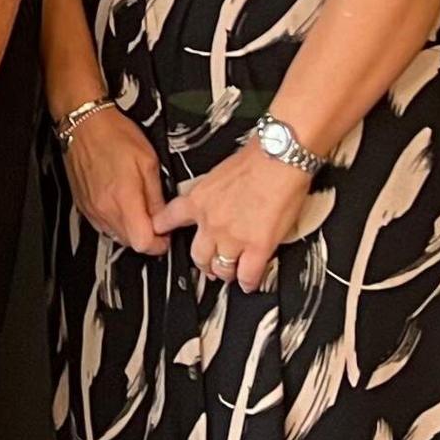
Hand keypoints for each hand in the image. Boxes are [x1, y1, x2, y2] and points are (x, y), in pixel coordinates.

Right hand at [59, 103, 169, 255]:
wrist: (85, 124)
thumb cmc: (114, 136)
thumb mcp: (149, 162)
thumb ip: (157, 196)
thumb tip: (164, 218)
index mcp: (123, 199)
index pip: (144, 244)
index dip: (159, 243)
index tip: (165, 233)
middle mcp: (104, 209)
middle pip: (131, 243)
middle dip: (146, 235)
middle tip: (154, 216)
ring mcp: (92, 210)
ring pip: (117, 236)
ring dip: (131, 228)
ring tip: (136, 205)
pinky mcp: (83, 206)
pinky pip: (103, 226)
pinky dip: (115, 220)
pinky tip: (120, 202)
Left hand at [148, 140, 316, 294]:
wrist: (279, 158)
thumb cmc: (256, 158)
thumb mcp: (219, 172)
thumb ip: (213, 193)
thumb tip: (217, 202)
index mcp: (199, 200)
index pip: (170, 219)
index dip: (164, 229)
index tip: (161, 234)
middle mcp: (212, 222)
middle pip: (197, 255)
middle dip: (204, 263)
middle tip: (209, 264)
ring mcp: (234, 238)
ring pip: (221, 269)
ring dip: (226, 273)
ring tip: (231, 273)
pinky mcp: (258, 247)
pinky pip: (248, 275)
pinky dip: (248, 282)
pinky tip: (249, 282)